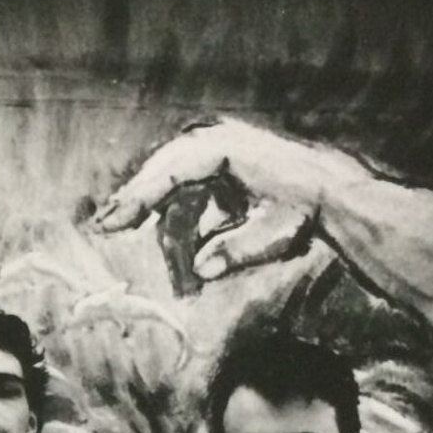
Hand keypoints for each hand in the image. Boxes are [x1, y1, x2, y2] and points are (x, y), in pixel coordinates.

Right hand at [95, 118, 336, 281]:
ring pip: (173, 198)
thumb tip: (201, 270)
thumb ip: (238, 251)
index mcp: (228, 150)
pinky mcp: (211, 175)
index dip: (141, 195)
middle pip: (162, 175)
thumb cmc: (303, 210)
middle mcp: (215, 144)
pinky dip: (184, 237)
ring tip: (184, 288)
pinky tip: (190, 273)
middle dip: (137, 204)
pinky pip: (184, 205)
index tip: (115, 219)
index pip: (172, 170)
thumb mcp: (277, 235)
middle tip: (104, 227)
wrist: (328, 192)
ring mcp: (211, 157)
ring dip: (174, 244)